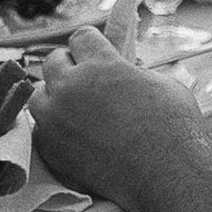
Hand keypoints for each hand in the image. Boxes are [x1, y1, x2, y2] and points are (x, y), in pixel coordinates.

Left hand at [30, 26, 199, 202]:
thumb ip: (132, 73)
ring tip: (74, 108)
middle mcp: (72, 87)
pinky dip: (53, 128)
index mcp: (101, 64)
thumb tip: (125, 73)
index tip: (96, 52)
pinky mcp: (51, 148)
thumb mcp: (159, 82)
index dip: (90, 43)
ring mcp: (56, 119)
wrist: (165, 174)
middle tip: (85, 79)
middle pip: (52, 61)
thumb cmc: (173, 126)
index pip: (80, 37)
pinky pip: (40, 129)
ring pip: (38, 95)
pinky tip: (73, 135)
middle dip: (68, 66)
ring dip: (54, 97)